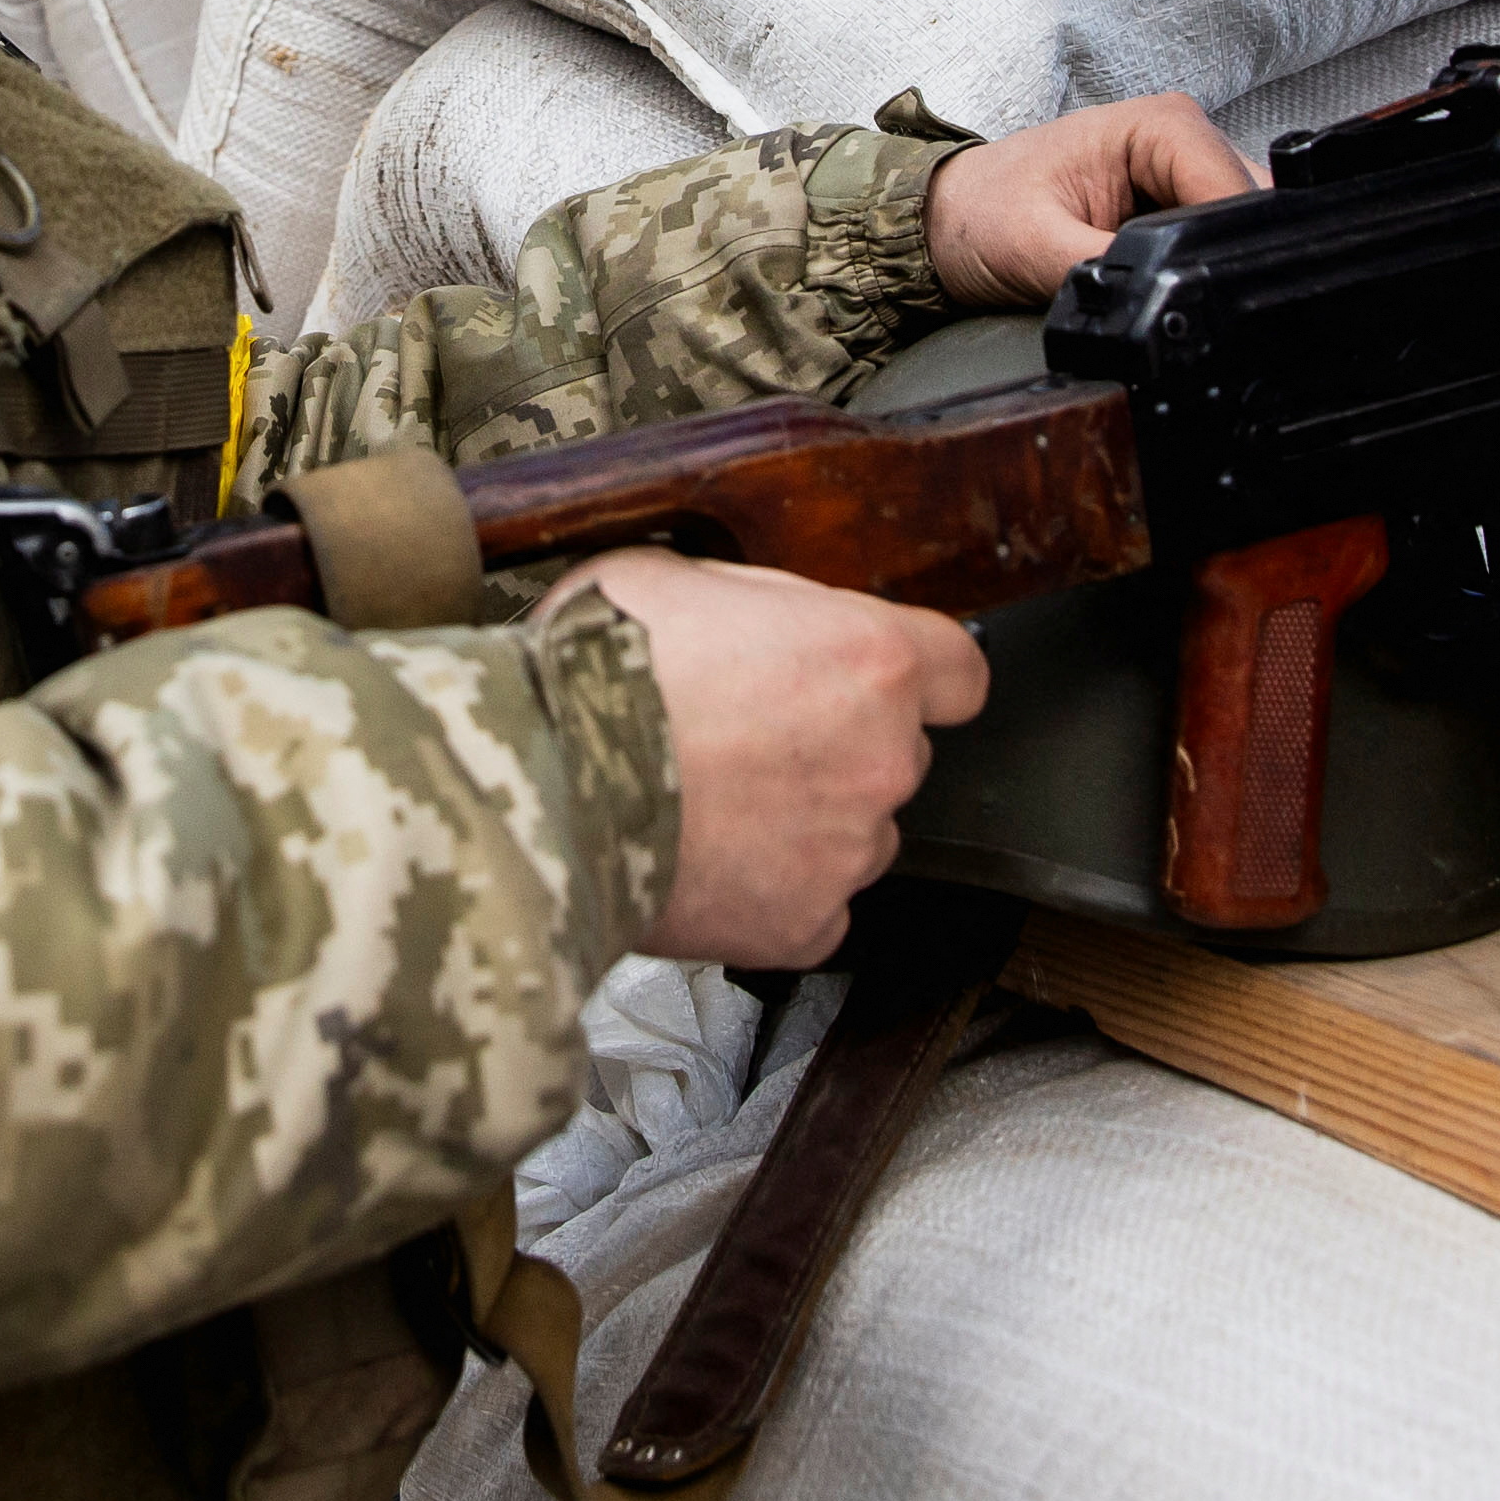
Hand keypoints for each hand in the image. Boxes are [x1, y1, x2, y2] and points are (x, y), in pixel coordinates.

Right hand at [556, 551, 986, 966]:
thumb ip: (751, 601)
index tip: (886, 685)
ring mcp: (847, 851)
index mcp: (869, 659)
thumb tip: (761, 617)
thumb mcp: (670, 574)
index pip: (959, 672)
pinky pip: (811, 910)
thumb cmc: (596, 671)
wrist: (540, 782)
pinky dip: (771, 895)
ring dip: (806, 823)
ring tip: (712, 808)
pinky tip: (708, 865)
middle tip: (746, 740)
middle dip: (837, 748)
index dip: (921, 677)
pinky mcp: (804, 926)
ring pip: (856, 836)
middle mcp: (882, 758)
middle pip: (896, 755)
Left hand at [922, 91, 1262, 308]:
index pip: (1234, 187)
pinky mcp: (1176, 204)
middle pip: (1250, 208)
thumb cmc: (979, 213)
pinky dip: (1197, 267)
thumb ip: (1108, 270)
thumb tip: (1159, 298)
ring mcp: (1183, 172)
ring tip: (1158, 289)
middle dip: (1223, 258)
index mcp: (1158, 124)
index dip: (1228, 246)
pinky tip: (1163, 285)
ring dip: (1210, 263)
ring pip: (1241, 228)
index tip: (1203, 291)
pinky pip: (1214, 239)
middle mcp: (1182, 138)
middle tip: (1178, 299)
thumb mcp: (1037, 247)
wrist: (943, 222)